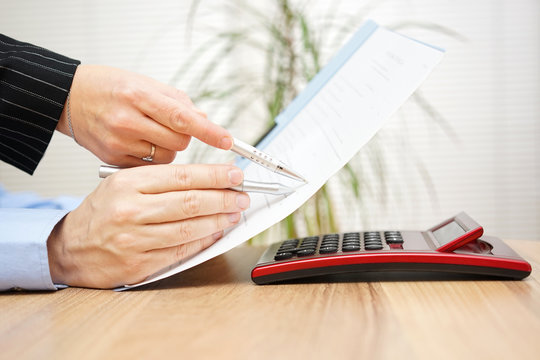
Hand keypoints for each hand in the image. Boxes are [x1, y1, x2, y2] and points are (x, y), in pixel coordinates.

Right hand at [46, 164, 248, 288]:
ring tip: (234, 213)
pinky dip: (202, 241)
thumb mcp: (123, 184)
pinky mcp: (139, 264)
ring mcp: (134, 240)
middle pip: (190, 202)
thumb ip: (161, 181)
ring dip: (218, 220)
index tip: (235, 175)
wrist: (71, 249)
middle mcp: (131, 211)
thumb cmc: (102, 213)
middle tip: (242, 196)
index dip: (214, 176)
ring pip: (188, 228)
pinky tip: (216, 233)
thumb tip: (206, 180)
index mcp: (128, 184)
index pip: (182, 176)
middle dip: (223, 198)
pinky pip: (180, 251)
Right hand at [56, 64, 232, 165]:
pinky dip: (155, 161)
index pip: (181, 117)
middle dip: (188, 139)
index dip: (208, 131)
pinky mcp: (113, 161)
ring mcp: (118, 143)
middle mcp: (127, 120)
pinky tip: (143, 146)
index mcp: (138, 95)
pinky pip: (150, 169)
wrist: (69, 99)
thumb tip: (204, 119)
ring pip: (167, 159)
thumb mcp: (144, 83)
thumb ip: (177, 101)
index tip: (227, 140)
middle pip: (179, 142)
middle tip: (179, 130)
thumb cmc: (109, 87)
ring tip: (154, 135)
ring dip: (171, 151)